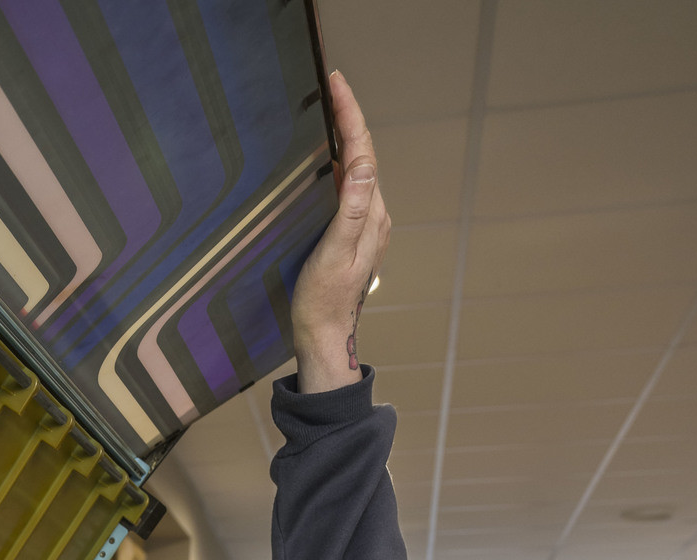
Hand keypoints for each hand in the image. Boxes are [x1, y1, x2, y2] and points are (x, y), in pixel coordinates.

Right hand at [290, 71, 391, 393]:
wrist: (325, 338)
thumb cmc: (323, 302)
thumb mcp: (334, 254)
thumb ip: (349, 210)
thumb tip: (359, 166)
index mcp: (371, 215)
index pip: (362, 152)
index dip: (350, 115)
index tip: (336, 84)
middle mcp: (373, 215)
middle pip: (362, 154)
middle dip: (348, 117)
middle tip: (330, 86)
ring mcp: (364, 224)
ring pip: (355, 169)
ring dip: (343, 137)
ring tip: (328, 109)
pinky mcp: (351, 233)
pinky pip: (347, 188)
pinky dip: (337, 164)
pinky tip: (325, 159)